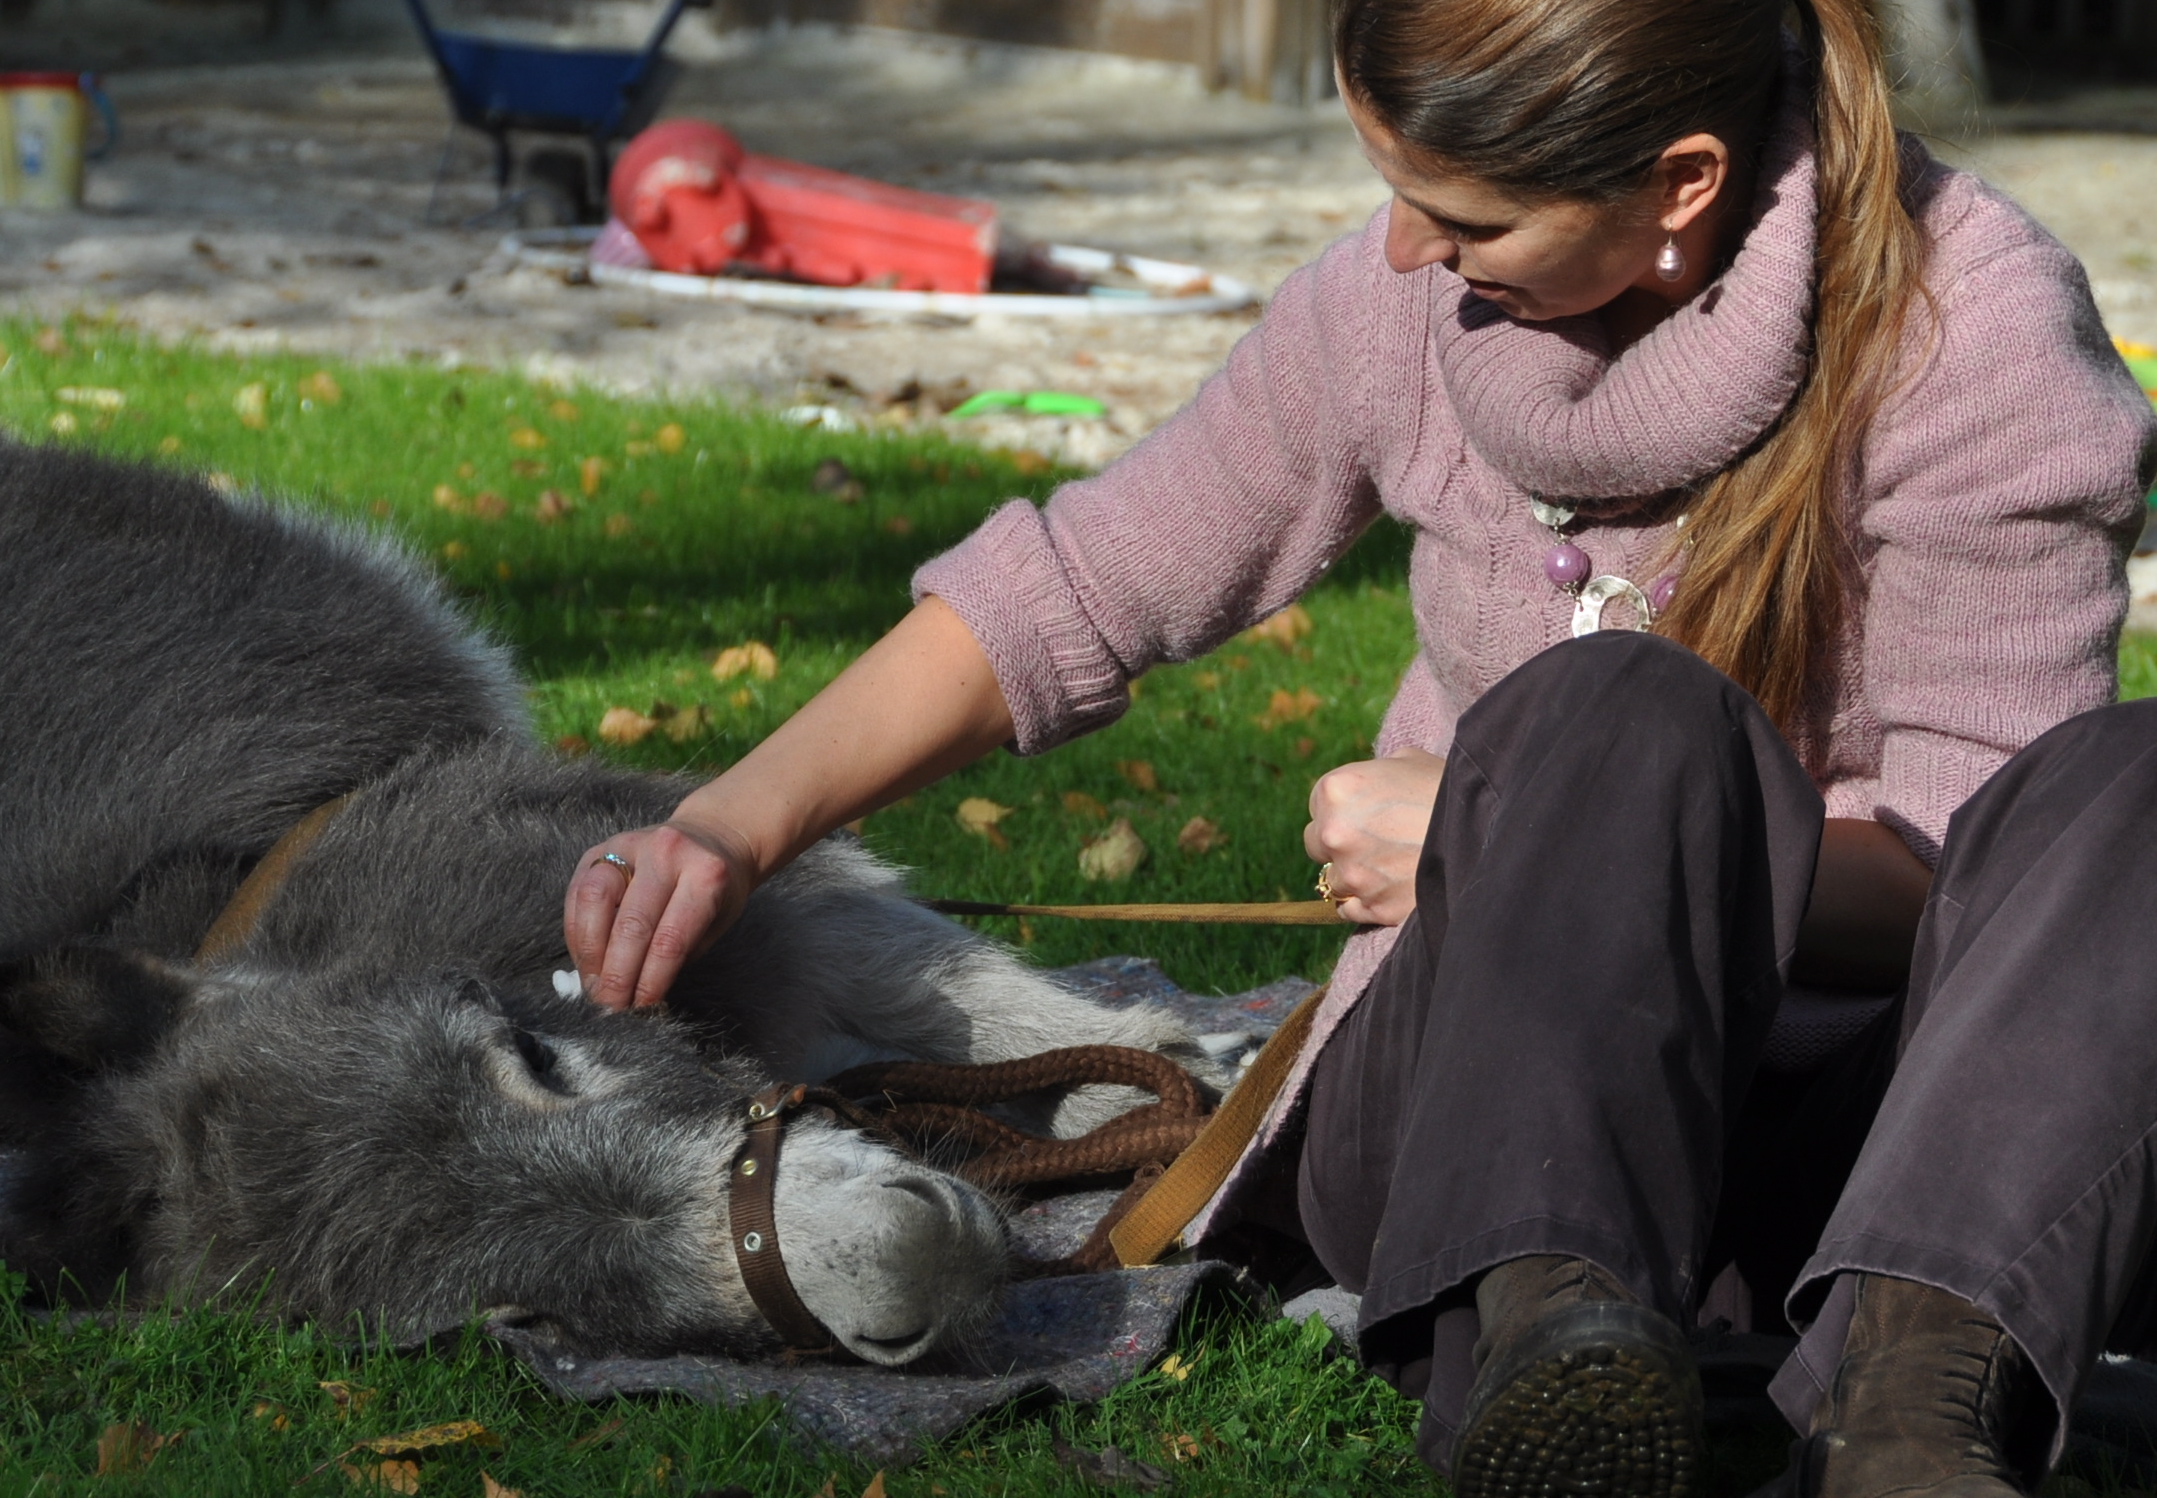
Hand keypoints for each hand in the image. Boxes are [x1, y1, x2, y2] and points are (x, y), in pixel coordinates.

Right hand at [563, 817, 756, 1010]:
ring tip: (593, 983)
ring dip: (589, 951)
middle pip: (630, 924)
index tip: (639, 1008)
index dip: (650, 981)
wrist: (712, 836)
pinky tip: (584, 957)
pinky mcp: (601, 847)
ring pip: (593, 900)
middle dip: (616, 975)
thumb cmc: (716, 888)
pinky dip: (577, 931)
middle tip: (610, 1006)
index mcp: (705, 875)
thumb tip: (636, 997)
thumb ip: (679, 954)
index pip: (671, 939)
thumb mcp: (716, 922)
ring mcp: (630, 845)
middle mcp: (666, 853)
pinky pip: (578, 892)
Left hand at [1303, 749, 1444, 926]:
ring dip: (1355, 875)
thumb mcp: (1408, 761)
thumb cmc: (1449, 789)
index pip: (1317, 806)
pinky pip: (1350, 910)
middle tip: (1376, 841)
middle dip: (1341, 843)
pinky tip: (1389, 890)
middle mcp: (1335, 833)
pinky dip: (1366, 903)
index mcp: (1336, 790)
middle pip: (1317, 845)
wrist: (1491, 830)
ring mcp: (1353, 875)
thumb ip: (1374, 775)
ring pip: (1334, 881)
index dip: (1344, 810)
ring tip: (1391, 866)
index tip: (1366, 813)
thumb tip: (1368, 787)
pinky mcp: (1374, 908)